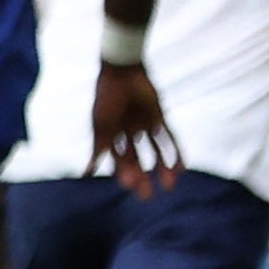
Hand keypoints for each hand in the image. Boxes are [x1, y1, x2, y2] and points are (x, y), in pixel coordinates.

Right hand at [93, 65, 179, 194]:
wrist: (122, 72)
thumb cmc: (106, 98)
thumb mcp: (101, 127)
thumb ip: (98, 150)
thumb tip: (87, 173)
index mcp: (111, 134)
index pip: (118, 159)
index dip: (124, 173)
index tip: (129, 187)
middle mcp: (127, 131)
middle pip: (136, 158)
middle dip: (141, 177)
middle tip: (147, 196)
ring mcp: (144, 124)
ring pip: (154, 151)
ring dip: (161, 168)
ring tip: (169, 185)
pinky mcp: (158, 117)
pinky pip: (169, 138)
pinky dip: (175, 152)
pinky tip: (181, 168)